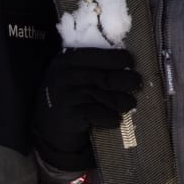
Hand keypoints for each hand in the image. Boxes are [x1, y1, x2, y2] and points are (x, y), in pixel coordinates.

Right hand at [33, 48, 139, 170]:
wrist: (47, 128)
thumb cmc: (69, 96)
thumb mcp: (74, 75)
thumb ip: (94, 66)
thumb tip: (129, 63)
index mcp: (67, 59)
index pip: (98, 55)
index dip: (118, 58)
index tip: (129, 62)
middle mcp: (65, 75)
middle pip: (106, 76)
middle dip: (127, 80)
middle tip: (136, 83)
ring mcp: (67, 95)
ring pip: (107, 96)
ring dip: (123, 102)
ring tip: (128, 103)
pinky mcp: (71, 115)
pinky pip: (101, 114)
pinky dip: (112, 118)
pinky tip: (115, 120)